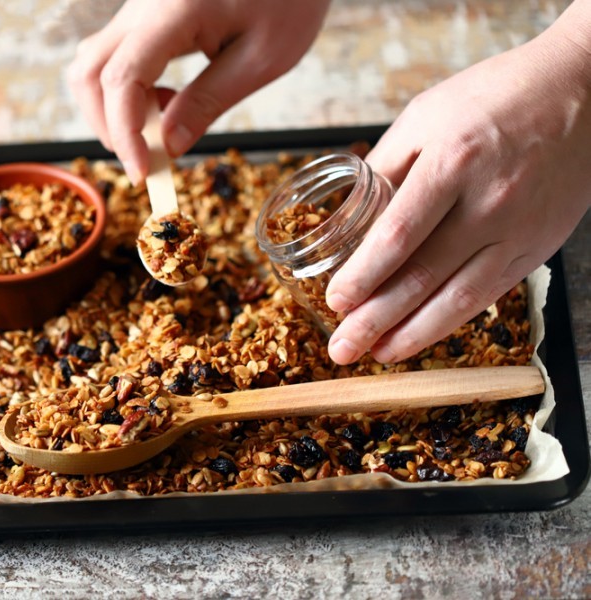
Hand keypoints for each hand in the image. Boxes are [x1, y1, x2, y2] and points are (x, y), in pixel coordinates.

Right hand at [67, 0, 329, 183]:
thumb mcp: (262, 57)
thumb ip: (209, 101)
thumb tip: (168, 146)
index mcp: (173, 11)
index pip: (121, 79)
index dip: (124, 134)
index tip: (143, 173)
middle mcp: (142, 5)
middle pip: (88, 73)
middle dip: (108, 126)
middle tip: (145, 159)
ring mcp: (138, 7)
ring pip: (92, 64)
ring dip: (112, 108)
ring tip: (161, 125)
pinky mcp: (144, 15)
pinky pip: (114, 56)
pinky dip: (126, 90)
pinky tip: (165, 101)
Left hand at [325, 7, 590, 364]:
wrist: (583, 92)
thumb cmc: (494, 97)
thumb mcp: (425, 116)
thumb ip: (384, 166)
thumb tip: (345, 213)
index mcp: (453, 162)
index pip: (398, 236)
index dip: (364, 275)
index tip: (335, 300)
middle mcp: (489, 202)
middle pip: (423, 276)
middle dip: (375, 319)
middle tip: (341, 348)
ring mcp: (518, 230)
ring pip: (459, 297)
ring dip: (412, 334)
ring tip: (375, 354)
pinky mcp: (536, 247)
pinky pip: (488, 295)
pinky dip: (450, 320)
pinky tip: (421, 335)